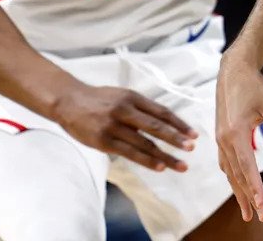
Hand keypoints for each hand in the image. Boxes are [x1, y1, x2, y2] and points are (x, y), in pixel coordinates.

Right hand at [55, 83, 197, 170]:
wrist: (69, 102)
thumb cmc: (98, 100)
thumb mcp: (121, 96)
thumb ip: (140, 108)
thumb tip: (163, 123)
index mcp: (132, 97)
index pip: (161, 111)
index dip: (178, 123)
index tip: (193, 134)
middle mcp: (125, 110)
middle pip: (156, 126)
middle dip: (176, 139)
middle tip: (191, 148)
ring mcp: (114, 126)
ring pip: (145, 143)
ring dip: (165, 155)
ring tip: (181, 165)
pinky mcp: (104, 141)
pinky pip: (130, 153)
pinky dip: (146, 161)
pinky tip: (159, 167)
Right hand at [215, 52, 262, 222]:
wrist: (233, 70)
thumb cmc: (255, 86)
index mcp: (236, 133)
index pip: (247, 168)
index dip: (255, 189)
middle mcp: (224, 139)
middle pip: (237, 176)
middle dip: (248, 198)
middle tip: (259, 218)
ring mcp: (220, 139)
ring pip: (229, 172)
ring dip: (238, 192)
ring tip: (247, 211)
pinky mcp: (221, 136)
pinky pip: (226, 163)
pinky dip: (233, 177)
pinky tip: (238, 186)